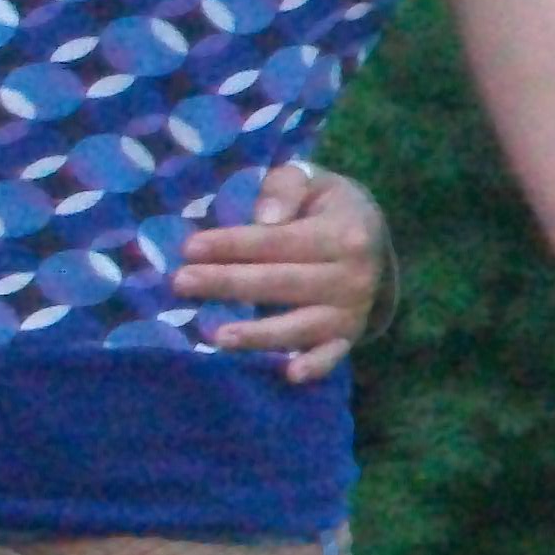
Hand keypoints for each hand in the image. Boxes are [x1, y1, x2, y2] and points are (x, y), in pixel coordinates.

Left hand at [172, 161, 391, 383]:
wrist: (374, 240)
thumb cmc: (327, 207)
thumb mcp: (314, 180)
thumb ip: (286, 187)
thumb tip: (264, 218)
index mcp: (343, 233)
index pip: (277, 241)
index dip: (232, 244)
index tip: (190, 248)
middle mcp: (352, 276)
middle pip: (280, 282)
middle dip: (227, 283)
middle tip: (181, 283)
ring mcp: (351, 311)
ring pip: (299, 326)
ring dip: (258, 334)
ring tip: (216, 336)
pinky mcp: (348, 336)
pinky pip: (331, 355)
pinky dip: (314, 366)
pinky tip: (290, 374)